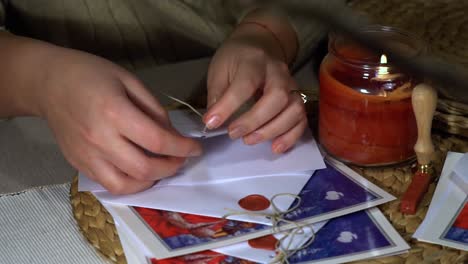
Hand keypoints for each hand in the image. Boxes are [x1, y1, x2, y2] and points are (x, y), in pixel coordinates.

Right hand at [38, 47, 201, 193]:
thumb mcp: (129, 81)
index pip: (157, 141)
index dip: (183, 148)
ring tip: (161, 168)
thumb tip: (172, 135)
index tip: (195, 148)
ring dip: (151, 181)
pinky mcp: (78, 164)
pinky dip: (130, 183)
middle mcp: (100, 139)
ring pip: (126, 186)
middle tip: (181, 159)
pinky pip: (108, 184)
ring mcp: (87, 156)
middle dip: (171, 168)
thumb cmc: (90, 75)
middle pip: (145, 169)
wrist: (48, 83)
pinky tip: (139, 170)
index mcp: (115, 112)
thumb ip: (154, 110)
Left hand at [204, 23, 306, 153]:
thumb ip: (217, 94)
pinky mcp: (298, 99)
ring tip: (249, 140)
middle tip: (233, 133)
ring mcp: (292, 86)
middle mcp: (278, 72)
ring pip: (294, 109)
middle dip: (254, 120)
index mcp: (254, 61)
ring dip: (273, 130)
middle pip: (277, 97)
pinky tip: (275, 147)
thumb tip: (213, 121)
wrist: (260, 45)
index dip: (228, 106)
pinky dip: (291, 136)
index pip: (245, 84)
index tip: (211, 122)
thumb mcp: (219, 69)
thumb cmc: (236, 59)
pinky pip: (302, 120)